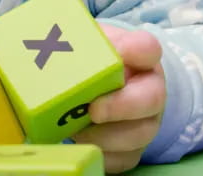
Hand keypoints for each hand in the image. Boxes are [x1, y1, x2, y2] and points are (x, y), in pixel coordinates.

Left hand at [74, 25, 166, 172]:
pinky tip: (81, 144)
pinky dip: (100, 154)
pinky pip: (122, 159)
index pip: (147, 48)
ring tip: (76, 129)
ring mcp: (145, 122)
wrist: (95, 90)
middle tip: (93, 109)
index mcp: (139, 57)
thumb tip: (50, 47)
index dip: (136, 50)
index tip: (119, 53)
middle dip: (120, 105)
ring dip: (104, 135)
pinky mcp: (132, 150)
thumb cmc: (91, 63)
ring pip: (139, 134)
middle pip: (151, 98)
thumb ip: (77, 43)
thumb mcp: (87, 45)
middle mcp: (150, 89)